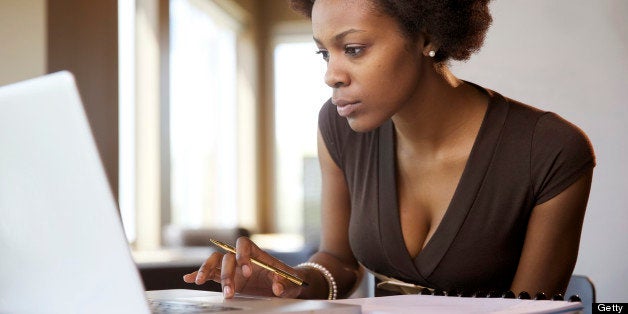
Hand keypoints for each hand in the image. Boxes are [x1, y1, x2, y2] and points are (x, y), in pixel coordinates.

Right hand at [183, 237, 304, 298]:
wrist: (286, 284)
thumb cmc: (289, 279)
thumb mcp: (290, 282)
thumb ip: (284, 283)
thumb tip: (277, 287)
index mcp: (256, 253)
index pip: (243, 244)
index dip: (242, 255)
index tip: (247, 272)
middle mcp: (241, 257)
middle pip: (227, 257)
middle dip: (226, 274)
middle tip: (230, 292)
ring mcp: (233, 268)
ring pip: (214, 262)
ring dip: (206, 270)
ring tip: (199, 282)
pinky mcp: (228, 278)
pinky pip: (210, 274)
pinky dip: (198, 274)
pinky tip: (187, 279)